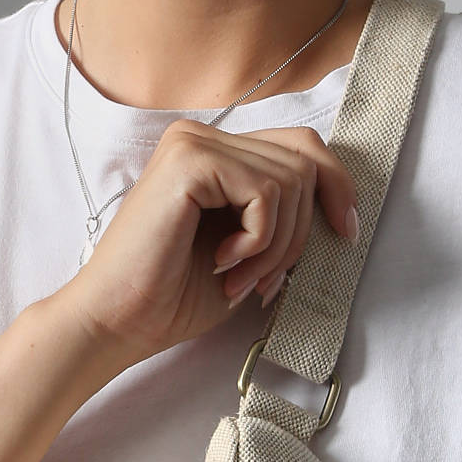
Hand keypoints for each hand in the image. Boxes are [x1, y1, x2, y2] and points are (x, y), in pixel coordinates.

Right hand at [57, 118, 358, 366]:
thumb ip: (279, 220)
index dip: (336, 186)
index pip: (301, 146)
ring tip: (239, 279)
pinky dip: (259, 241)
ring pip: (291, 179)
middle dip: (299, 235)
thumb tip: (338, 206)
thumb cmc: (171, 299)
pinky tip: (223, 265)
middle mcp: (202, 137)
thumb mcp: (246, 255)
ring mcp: (193, 142)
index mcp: (214, 155)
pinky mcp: (189, 161)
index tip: (345, 234)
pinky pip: (266, 191)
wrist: (116, 324)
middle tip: (262, 282)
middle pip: (304, 161)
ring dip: (276, 246)